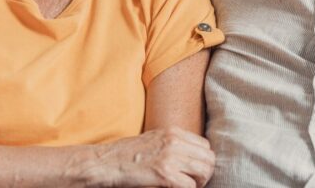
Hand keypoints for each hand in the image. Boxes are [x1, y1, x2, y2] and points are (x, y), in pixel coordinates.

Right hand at [84, 127, 215, 187]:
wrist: (105, 163)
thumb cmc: (126, 155)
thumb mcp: (153, 140)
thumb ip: (172, 144)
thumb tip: (190, 158)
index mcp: (173, 132)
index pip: (205, 146)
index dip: (202, 161)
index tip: (194, 171)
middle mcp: (174, 141)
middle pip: (209, 158)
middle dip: (205, 174)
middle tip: (194, 183)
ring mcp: (170, 157)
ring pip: (204, 171)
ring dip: (199, 183)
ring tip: (187, 187)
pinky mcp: (165, 175)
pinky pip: (190, 186)